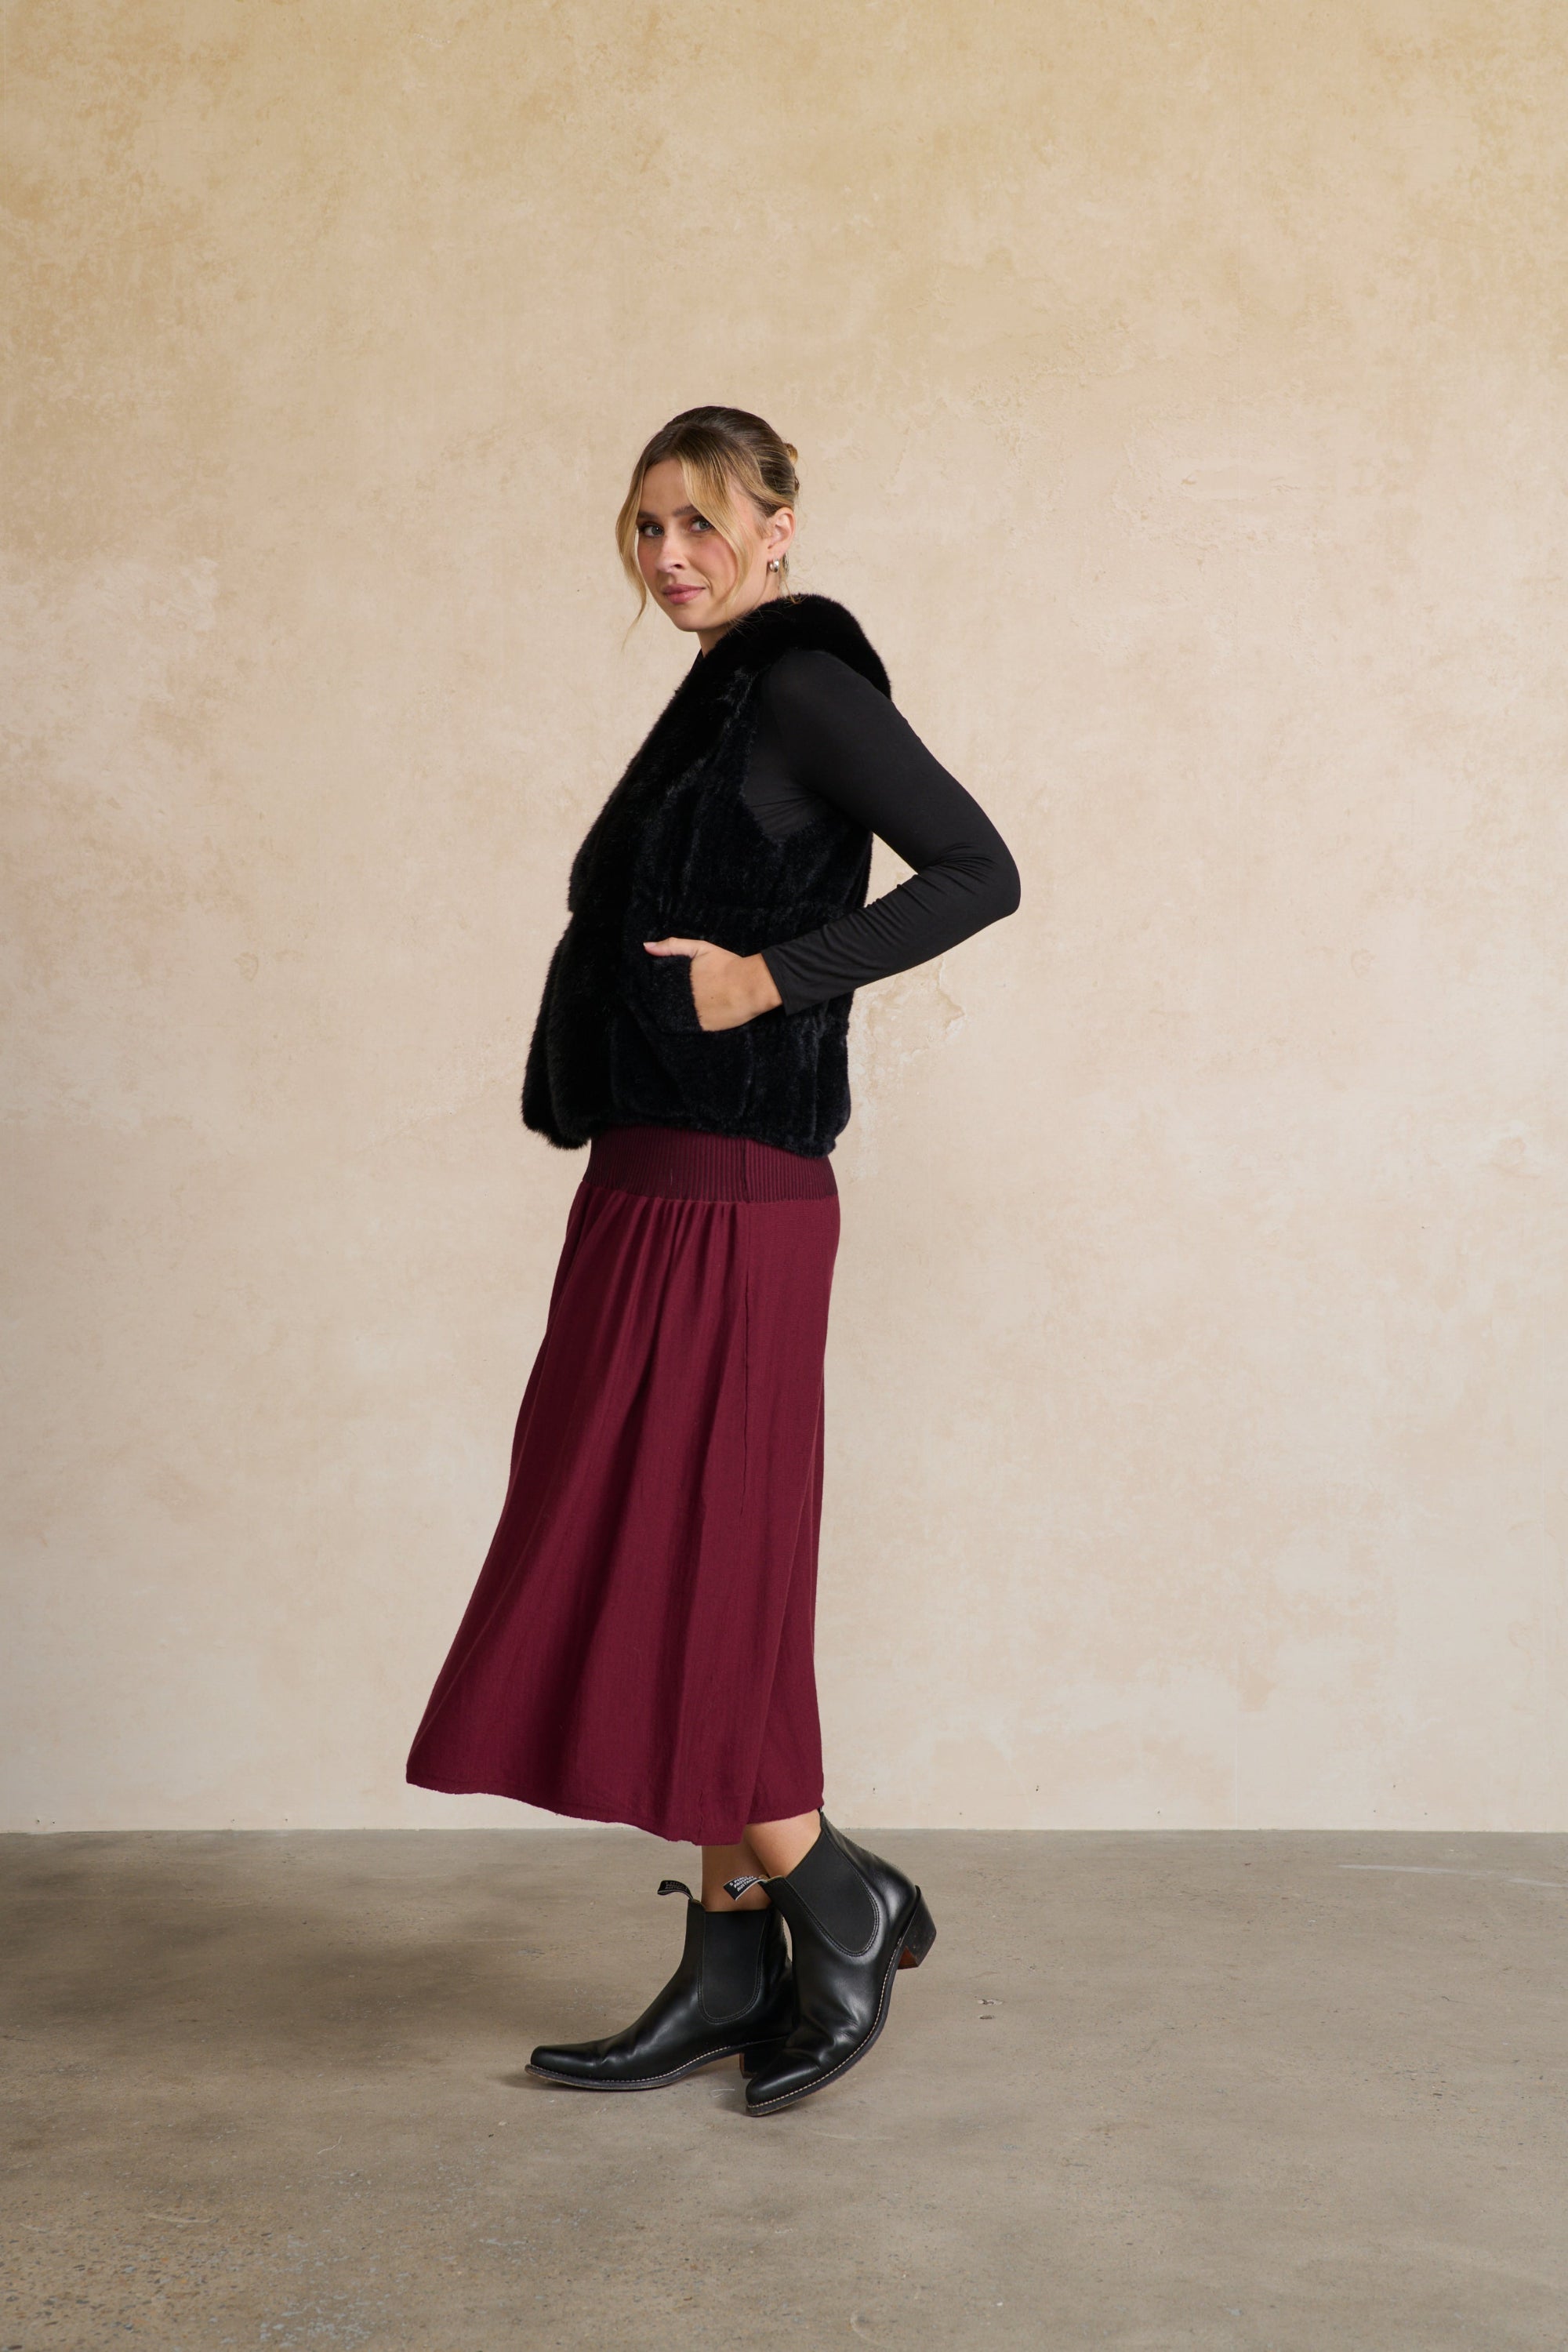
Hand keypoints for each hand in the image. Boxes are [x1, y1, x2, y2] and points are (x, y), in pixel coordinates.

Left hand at [643, 937, 782, 1031]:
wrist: (751, 985)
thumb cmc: (727, 965)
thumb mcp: (700, 948)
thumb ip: (672, 946)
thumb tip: (646, 947)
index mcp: (677, 980)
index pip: (658, 987)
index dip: (659, 987)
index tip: (664, 986)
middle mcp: (680, 998)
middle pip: (664, 1002)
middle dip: (668, 999)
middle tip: (683, 994)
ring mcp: (691, 1014)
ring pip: (675, 1015)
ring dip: (676, 1011)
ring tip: (692, 1004)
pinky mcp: (702, 1027)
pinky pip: (689, 1027)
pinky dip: (688, 1023)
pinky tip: (696, 1014)